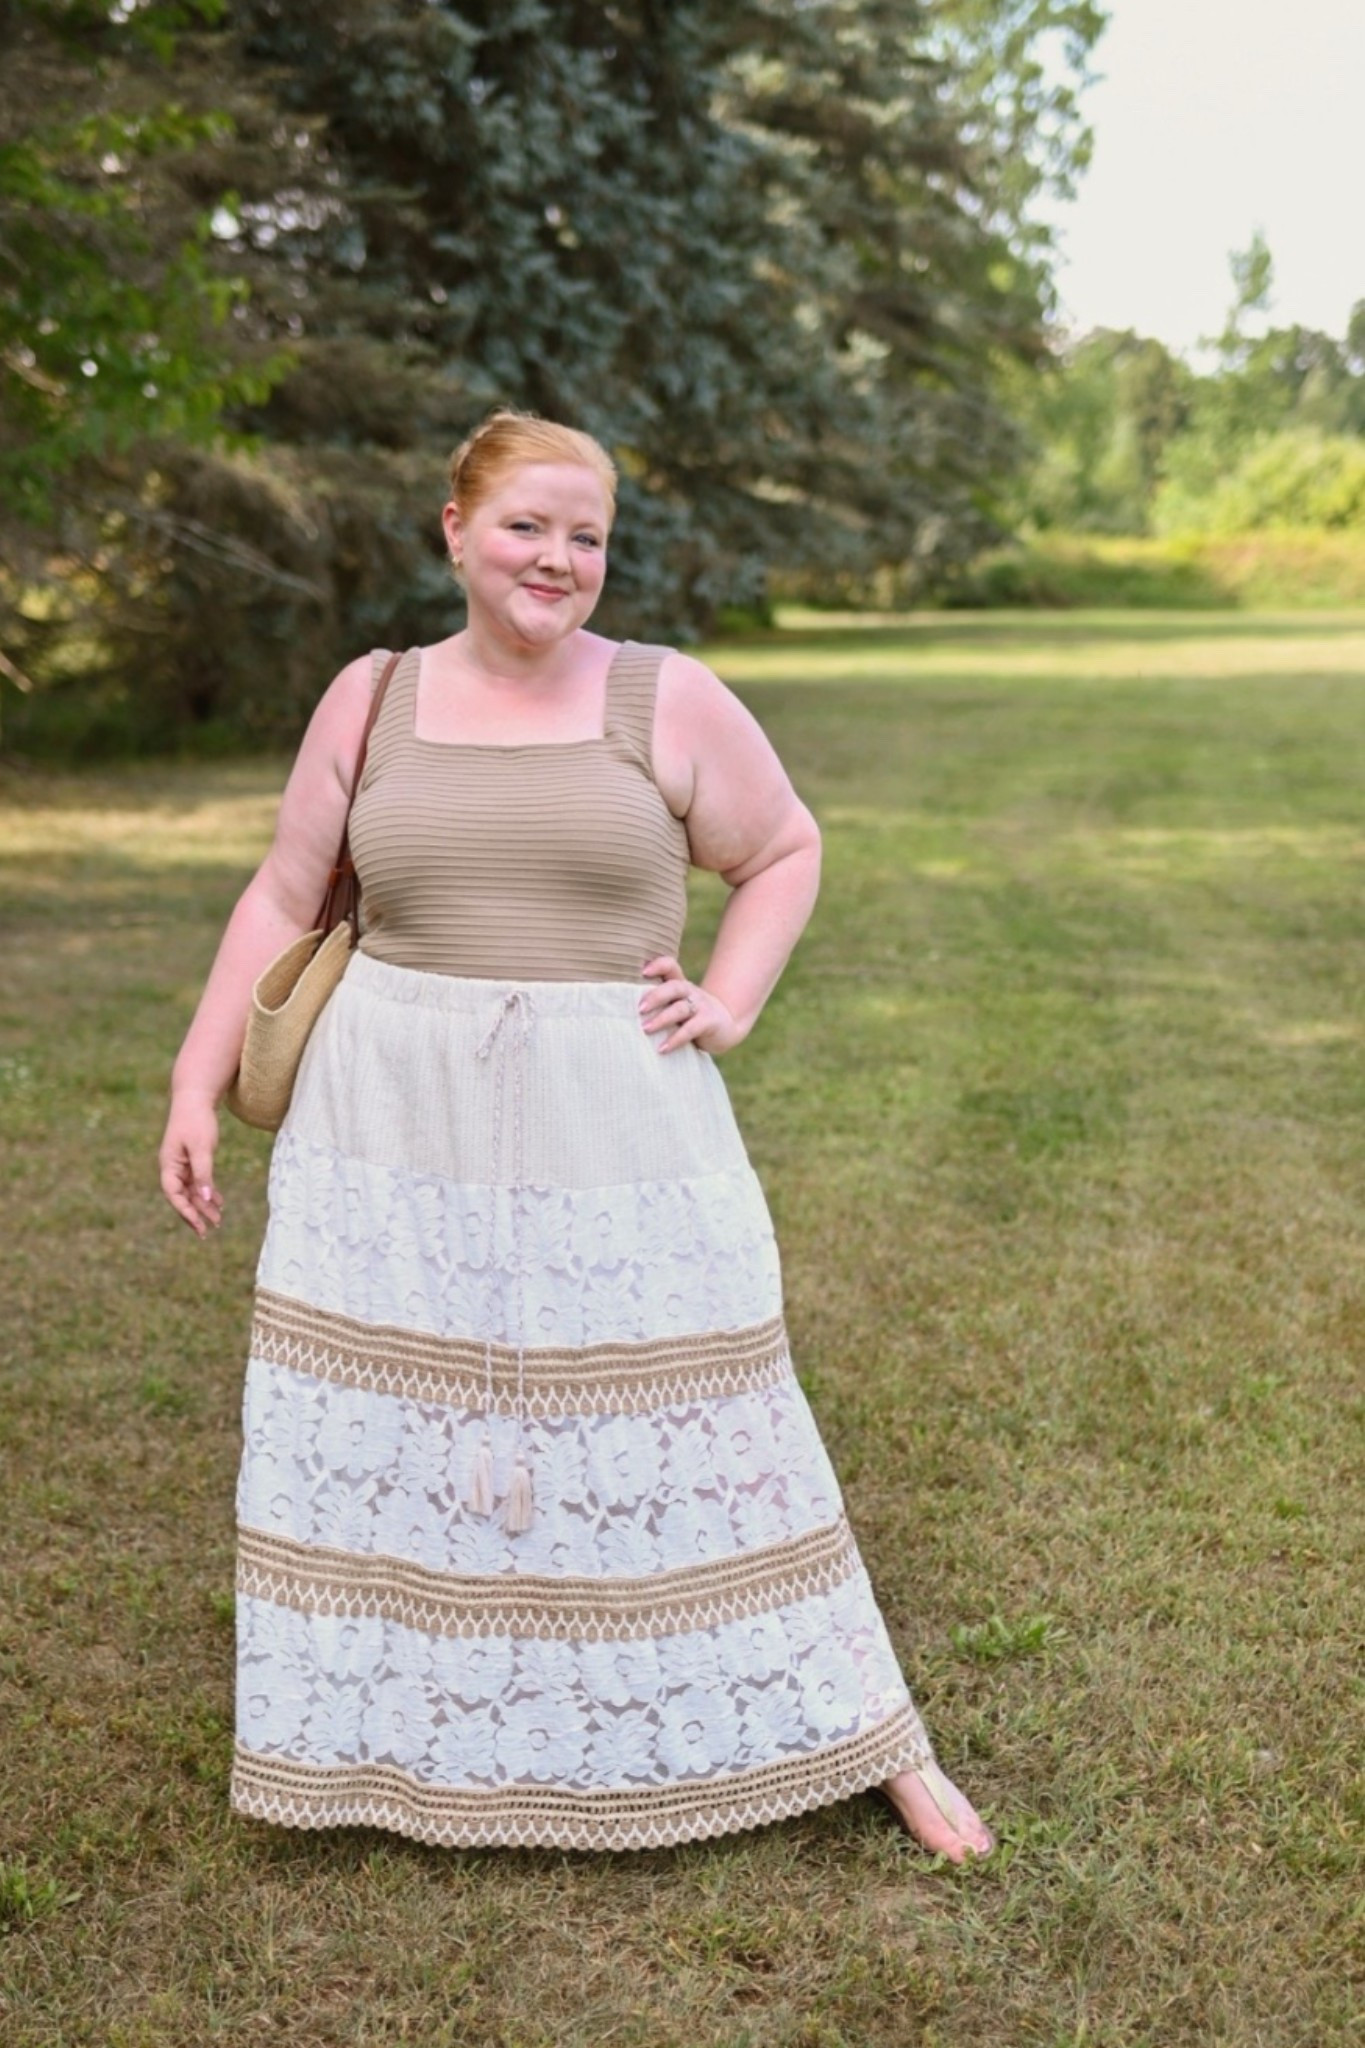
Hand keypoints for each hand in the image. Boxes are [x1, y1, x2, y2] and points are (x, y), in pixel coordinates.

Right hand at [159, 1091, 223, 1237]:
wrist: (196, 1099)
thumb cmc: (196, 1121)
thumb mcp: (202, 1148)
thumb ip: (203, 1174)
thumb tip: (204, 1199)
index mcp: (168, 1165)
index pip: (173, 1195)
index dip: (185, 1211)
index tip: (198, 1225)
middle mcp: (172, 1168)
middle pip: (182, 1197)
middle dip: (195, 1214)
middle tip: (210, 1230)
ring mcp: (182, 1165)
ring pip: (191, 1191)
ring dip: (203, 1205)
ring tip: (218, 1221)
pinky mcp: (192, 1161)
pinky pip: (198, 1182)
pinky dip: (208, 1192)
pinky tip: (219, 1202)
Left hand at [639, 955, 743, 1055]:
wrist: (725, 1027)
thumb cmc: (689, 1017)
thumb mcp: (674, 1005)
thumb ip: (656, 1004)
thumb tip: (617, 1010)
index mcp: (679, 984)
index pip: (670, 966)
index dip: (658, 965)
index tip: (642, 971)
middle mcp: (690, 992)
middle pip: (674, 986)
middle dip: (656, 996)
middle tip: (639, 1008)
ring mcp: (701, 1006)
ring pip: (681, 1008)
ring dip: (662, 1019)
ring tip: (645, 1029)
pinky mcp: (709, 1022)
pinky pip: (691, 1029)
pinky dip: (675, 1039)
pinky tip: (662, 1048)